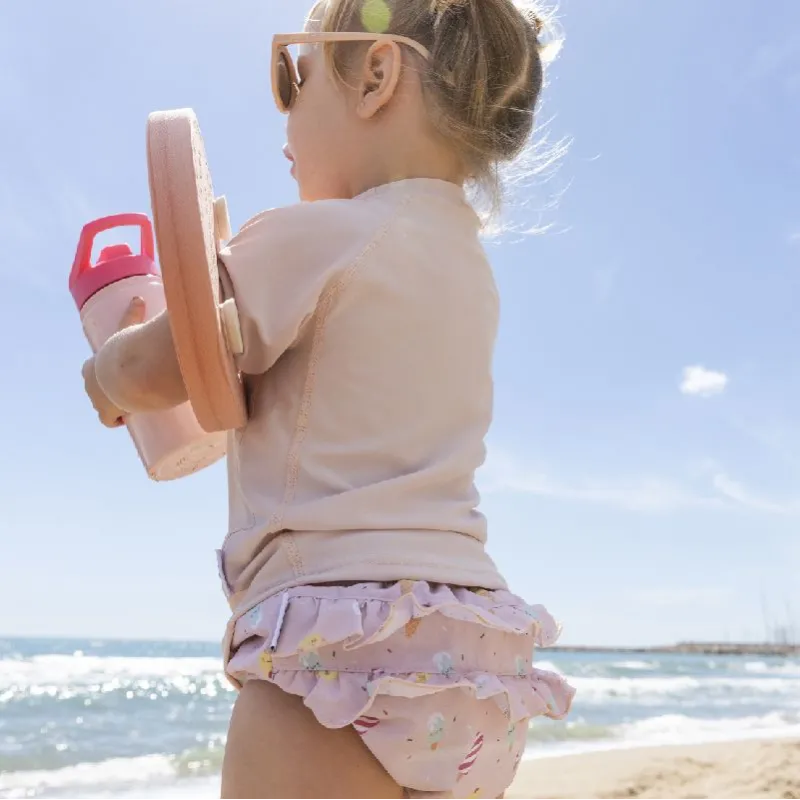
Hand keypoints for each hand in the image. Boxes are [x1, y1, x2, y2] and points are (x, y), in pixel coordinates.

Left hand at [82, 297, 145, 427]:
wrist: (128, 373)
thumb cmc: (126, 352)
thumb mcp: (128, 330)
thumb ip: (133, 315)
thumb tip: (139, 297)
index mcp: (91, 365)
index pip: (92, 371)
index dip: (105, 374)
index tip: (118, 375)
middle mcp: (88, 384)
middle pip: (96, 389)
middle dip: (110, 390)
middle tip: (131, 388)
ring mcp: (96, 401)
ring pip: (103, 405)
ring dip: (115, 405)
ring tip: (133, 402)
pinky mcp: (106, 413)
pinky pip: (110, 420)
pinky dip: (117, 419)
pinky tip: (128, 418)